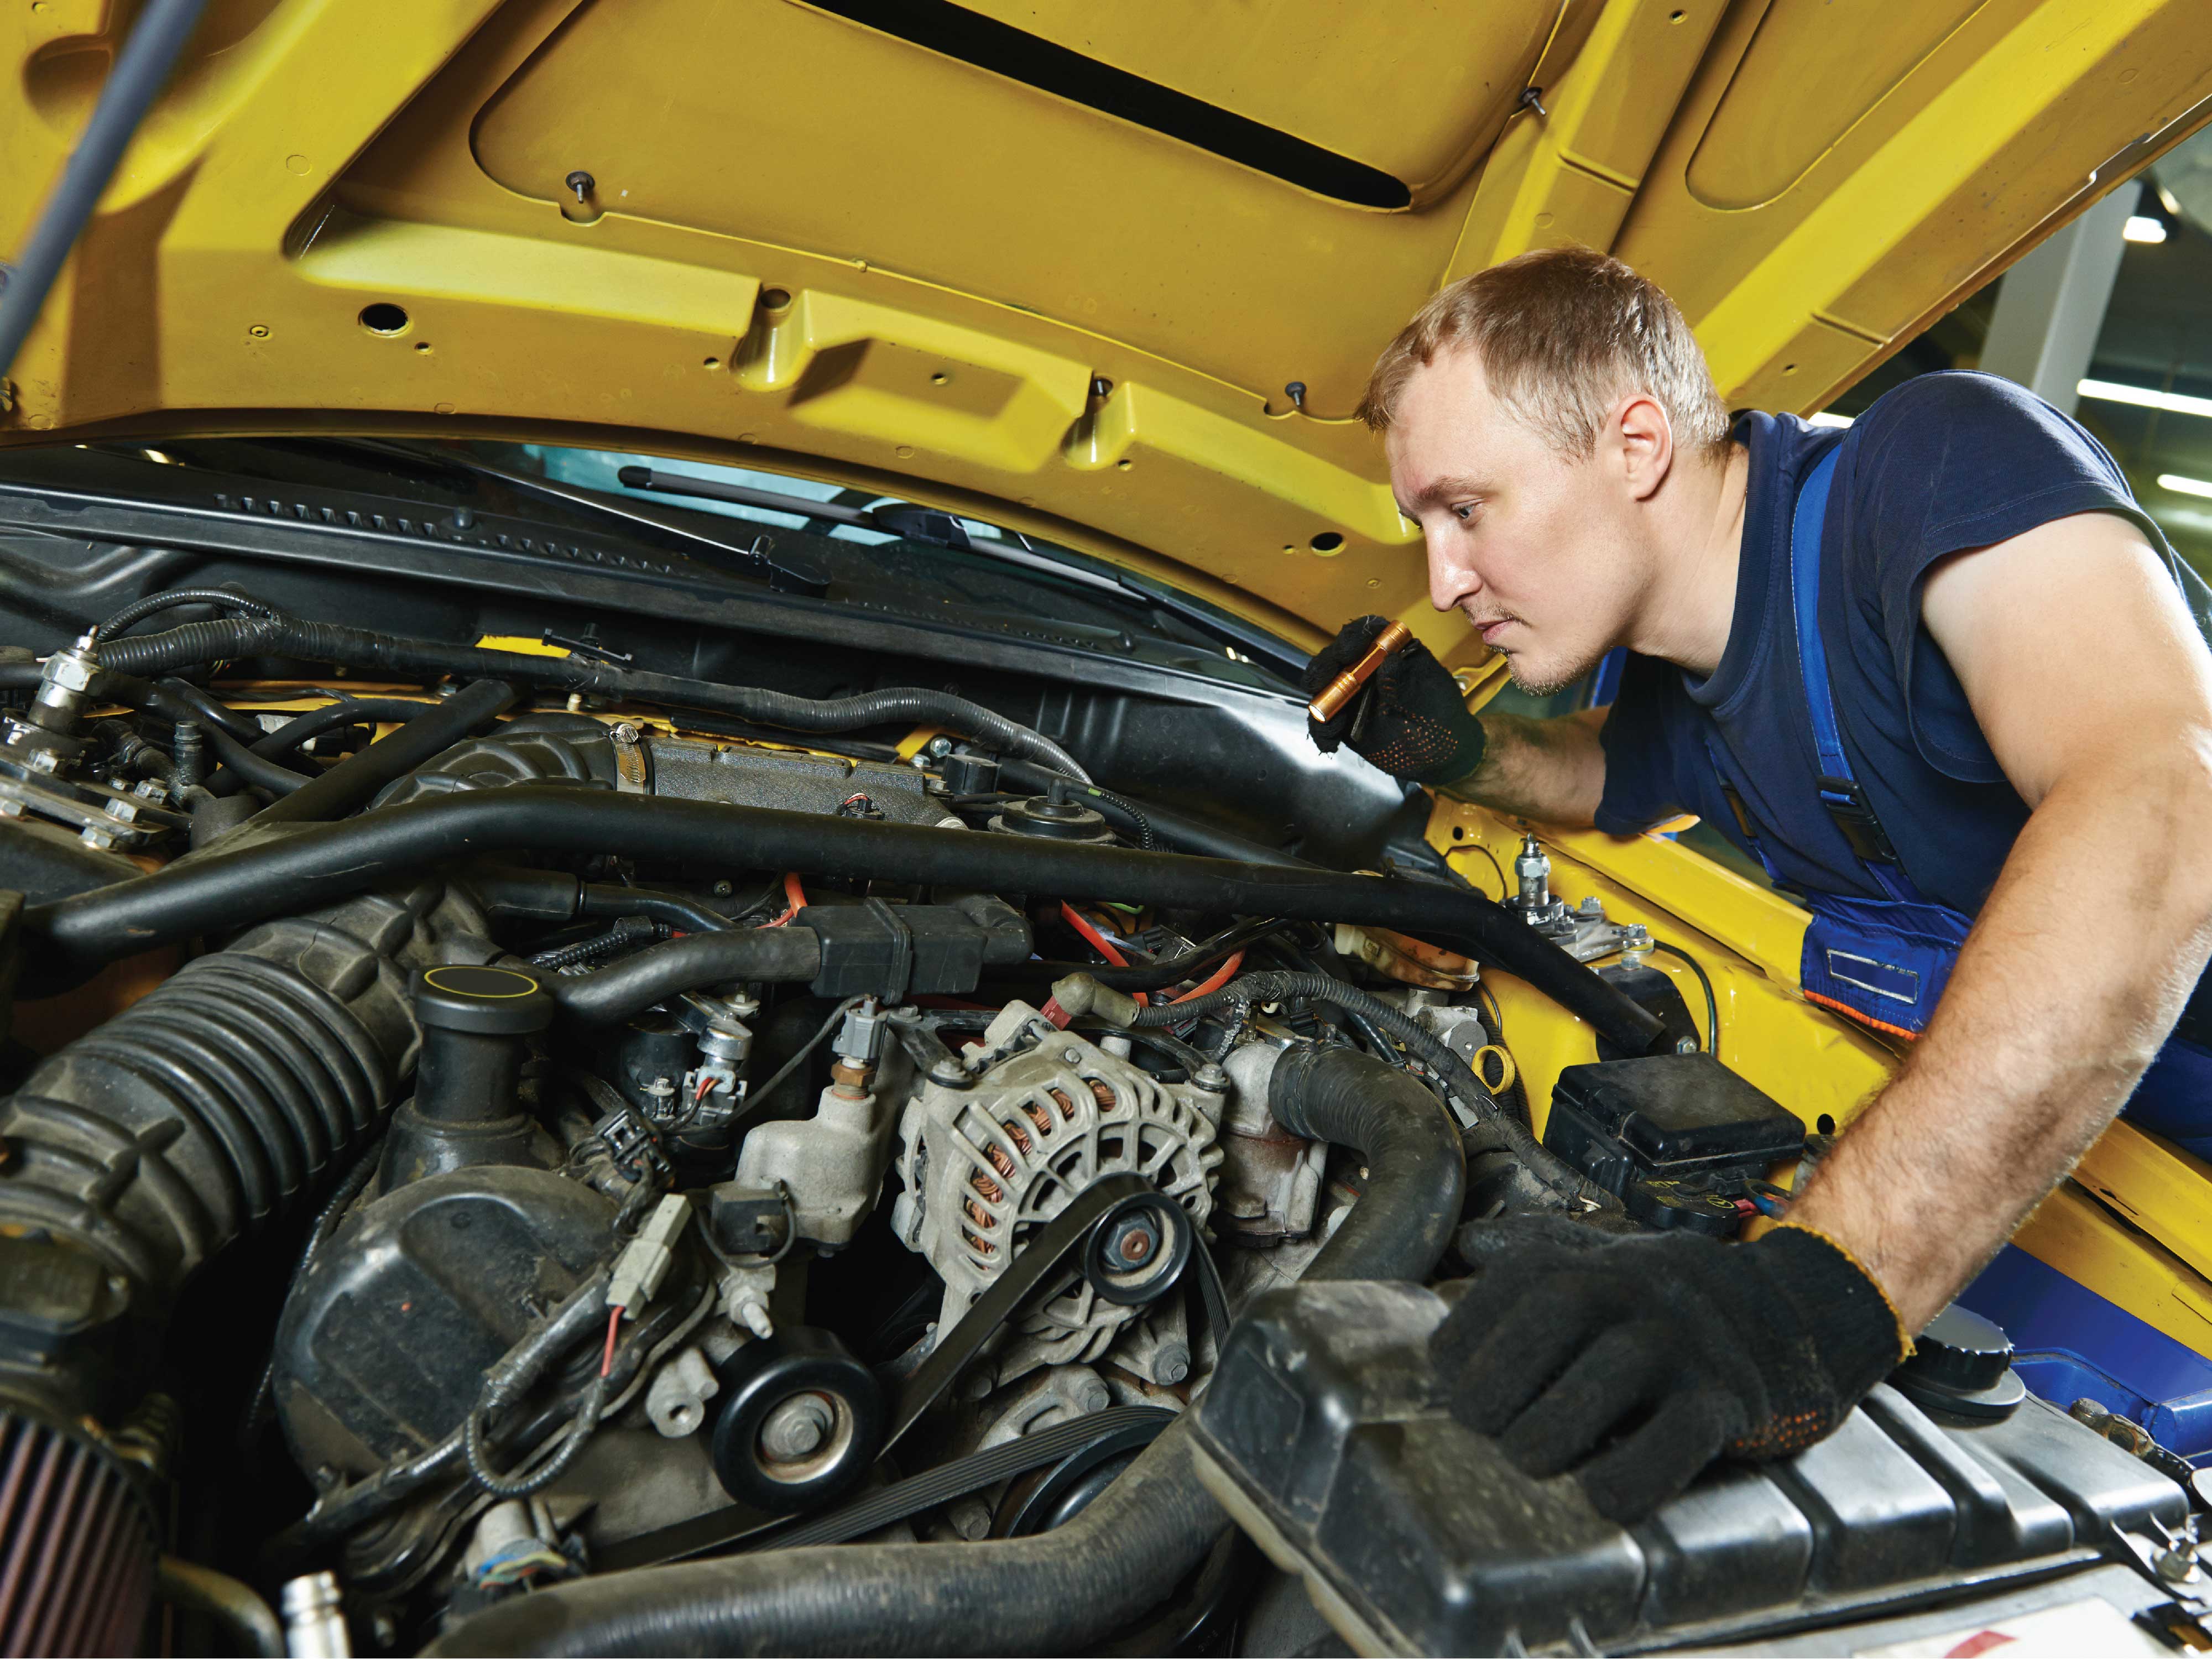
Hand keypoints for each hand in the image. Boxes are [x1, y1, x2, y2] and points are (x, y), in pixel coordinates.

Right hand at [1301, 615, 1487, 786]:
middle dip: (1325, 667)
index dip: (1354, 638)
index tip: (1348, 651)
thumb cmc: (1442, 721)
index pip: (1369, 634)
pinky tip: (1330, 741)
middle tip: (1320, 681)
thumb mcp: (1431, 699)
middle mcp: (1368, 669)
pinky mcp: (1344, 719)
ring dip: (1320, 701)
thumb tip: (1389, 661)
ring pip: (1324, 688)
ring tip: (1328, 721)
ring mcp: (1353, 694)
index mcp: (1393, 653)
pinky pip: (1324, 721)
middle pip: (1337, 658)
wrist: (1439, 758)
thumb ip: (1409, 681)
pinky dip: (1323, 730)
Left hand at [1429, 1217, 1908, 1522]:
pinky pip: (1676, 1438)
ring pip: (1607, 1377)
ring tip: (1529, 1458)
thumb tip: (1471, 1242)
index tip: (1448, 1382)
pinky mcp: (1728, 1397)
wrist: (1792, 1310)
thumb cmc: (1669, 1301)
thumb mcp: (1604, 1259)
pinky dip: (1628, 1476)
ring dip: (1551, 1431)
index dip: (1463, 1341)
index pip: (1505, 1288)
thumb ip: (1538, 1253)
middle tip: (1482, 1428)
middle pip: (1549, 1320)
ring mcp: (1683, 1341)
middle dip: (1498, 1383)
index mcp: (1589, 1260)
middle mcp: (1633, 1287)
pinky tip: (1599, 1493)